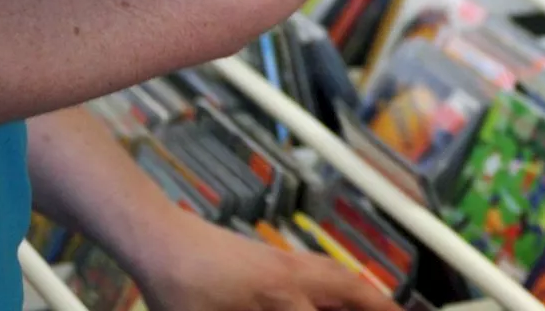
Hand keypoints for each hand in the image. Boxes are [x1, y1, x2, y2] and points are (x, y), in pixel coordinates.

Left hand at [135, 212, 401, 310]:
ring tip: (384, 307)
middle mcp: (294, 273)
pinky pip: (324, 270)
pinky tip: (339, 293)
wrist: (160, 241)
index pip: (339, 309)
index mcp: (284, 293)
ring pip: (340, 278)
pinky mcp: (275, 257)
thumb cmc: (183, 289)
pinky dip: (342, 283)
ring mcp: (286, 261)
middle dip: (379, 306)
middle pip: (352, 290)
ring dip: (365, 293)